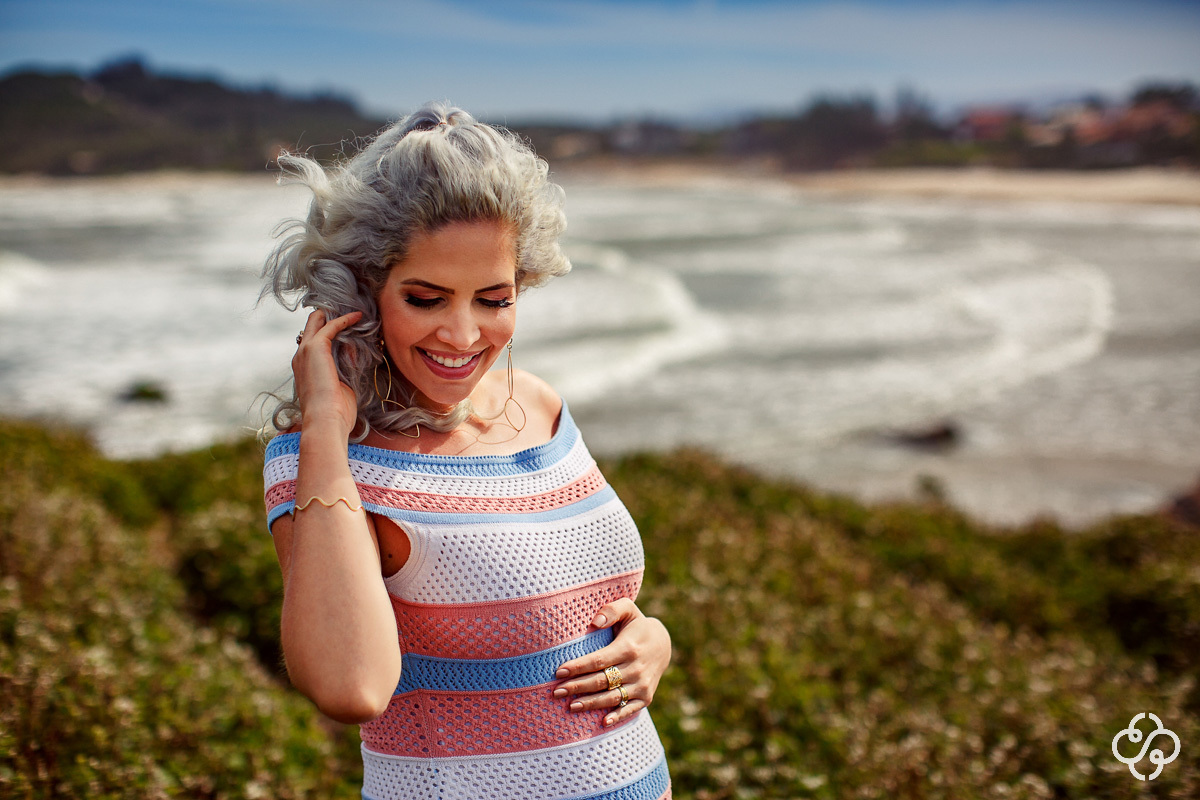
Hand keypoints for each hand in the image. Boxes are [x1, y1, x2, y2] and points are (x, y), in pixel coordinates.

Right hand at [292, 309, 362, 436]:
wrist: (325, 421)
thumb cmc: (335, 413)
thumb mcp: (343, 386)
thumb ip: (347, 366)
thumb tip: (355, 349)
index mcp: (304, 369)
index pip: (312, 342)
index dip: (327, 331)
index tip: (346, 326)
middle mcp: (301, 357)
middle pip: (311, 326)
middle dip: (328, 316)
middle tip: (349, 311)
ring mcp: (306, 351)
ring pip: (317, 321)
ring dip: (336, 314)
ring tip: (355, 310)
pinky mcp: (315, 348)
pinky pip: (330, 326)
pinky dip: (344, 319)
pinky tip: (358, 316)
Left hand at [552, 598, 670, 726]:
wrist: (663, 644)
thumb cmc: (637, 626)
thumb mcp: (628, 610)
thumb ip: (611, 610)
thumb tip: (595, 622)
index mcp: (628, 648)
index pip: (598, 660)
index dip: (578, 667)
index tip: (559, 671)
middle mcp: (636, 668)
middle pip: (601, 681)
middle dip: (577, 687)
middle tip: (556, 691)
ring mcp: (642, 685)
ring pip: (612, 697)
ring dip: (590, 703)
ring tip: (570, 706)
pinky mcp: (646, 697)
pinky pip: (630, 709)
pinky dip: (617, 716)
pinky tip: (602, 722)